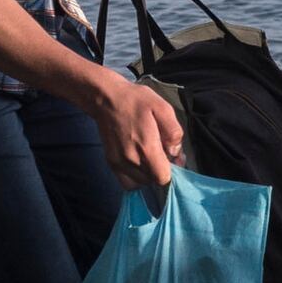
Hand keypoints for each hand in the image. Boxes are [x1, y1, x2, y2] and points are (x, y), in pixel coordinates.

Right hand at [94, 72, 183, 190]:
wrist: (107, 99)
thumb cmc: (137, 101)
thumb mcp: (163, 108)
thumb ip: (173, 132)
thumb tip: (174, 152)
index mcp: (146, 148)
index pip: (162, 178)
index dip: (171, 170)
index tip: (172, 157)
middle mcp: (131, 160)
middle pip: (153, 181)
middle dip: (161, 170)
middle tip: (162, 152)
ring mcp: (119, 163)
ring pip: (141, 183)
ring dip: (149, 174)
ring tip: (149, 156)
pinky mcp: (111, 163)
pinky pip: (127, 183)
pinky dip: (135, 178)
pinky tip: (139, 162)